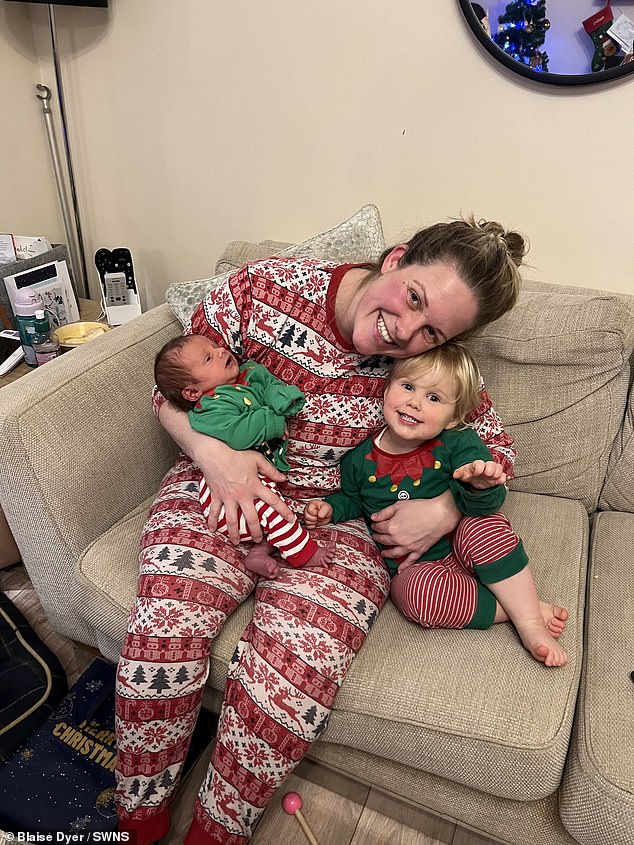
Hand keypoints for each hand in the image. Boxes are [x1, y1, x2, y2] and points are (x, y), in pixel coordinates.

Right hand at [158, 402, 293, 543]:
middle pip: (251, 519)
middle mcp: (242, 495)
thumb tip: (283, 478)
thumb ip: (271, 470)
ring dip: (234, 533)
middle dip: (256, 532)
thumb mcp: (257, 459)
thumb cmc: (236, 453)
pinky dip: (212, 521)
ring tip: (237, 542)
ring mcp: (228, 497)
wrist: (214, 452)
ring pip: (231, 520)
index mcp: (254, 486)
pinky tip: (213, 530)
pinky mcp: (216, 496)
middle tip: (259, 540)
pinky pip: (213, 511)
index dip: (284, 511)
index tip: (291, 520)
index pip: (273, 501)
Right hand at [304, 499, 332, 528]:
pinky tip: (315, 522)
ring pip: (307, 522)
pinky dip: (313, 526)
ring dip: (314, 522)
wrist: (326, 516)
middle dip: (315, 518)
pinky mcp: (307, 522)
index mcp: (311, 504)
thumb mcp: (327, 508)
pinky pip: (307, 526)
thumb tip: (319, 516)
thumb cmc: (325, 510)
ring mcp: (306, 516)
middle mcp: (307, 509)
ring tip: (317, 519)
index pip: (310, 510)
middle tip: (318, 516)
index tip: (319, 512)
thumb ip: (323, 511)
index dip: (316, 513)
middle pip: (307, 516)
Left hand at [371, 490, 460, 565]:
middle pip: (384, 540)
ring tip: (383, 553)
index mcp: (391, 527)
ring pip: (393, 553)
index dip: (375, 525)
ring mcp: (408, 547)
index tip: (374, 524)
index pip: (379, 527)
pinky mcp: (418, 550)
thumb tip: (373, 518)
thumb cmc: (420, 507)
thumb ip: (384, 513)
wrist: (440, 514)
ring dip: (386, 553)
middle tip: (375, 536)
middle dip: (378, 538)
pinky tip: (399, 570)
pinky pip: (409, 561)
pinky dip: (404, 566)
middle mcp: (398, 539)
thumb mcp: (399, 505)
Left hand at [453, 460, 506, 488]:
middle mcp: (485, 467)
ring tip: (491, 478)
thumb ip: (459, 473)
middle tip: (486, 475)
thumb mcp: (463, 474)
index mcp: (476, 465)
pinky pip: (503, 476)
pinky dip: (502, 479)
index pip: (479, 463)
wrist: (475, 479)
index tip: (476, 472)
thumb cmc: (469, 474)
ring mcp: (491, 472)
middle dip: (490, 469)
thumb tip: (455, 474)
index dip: (478, 467)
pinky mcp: (496, 478)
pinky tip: (497, 481)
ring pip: (499, 468)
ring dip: (497, 473)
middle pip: (491, 464)